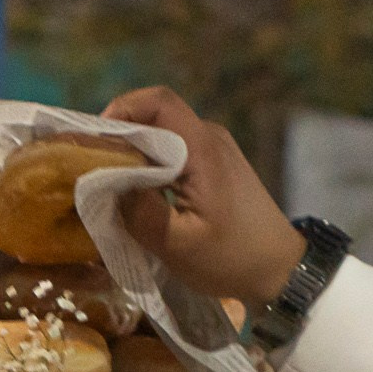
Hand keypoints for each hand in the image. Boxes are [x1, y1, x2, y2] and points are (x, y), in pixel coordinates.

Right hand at [102, 87, 305, 310]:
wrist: (280, 269)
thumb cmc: (232, 258)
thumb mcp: (177, 245)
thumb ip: (138, 212)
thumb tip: (104, 185)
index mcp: (202, 149)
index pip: (159, 102)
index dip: (121, 109)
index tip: (95, 140)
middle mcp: (210, 138)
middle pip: (156, 115)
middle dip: (120, 134)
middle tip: (92, 166)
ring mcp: (216, 149)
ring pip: (164, 134)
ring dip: (134, 151)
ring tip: (109, 182)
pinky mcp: (216, 165)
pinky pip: (175, 150)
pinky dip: (150, 163)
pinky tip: (137, 192)